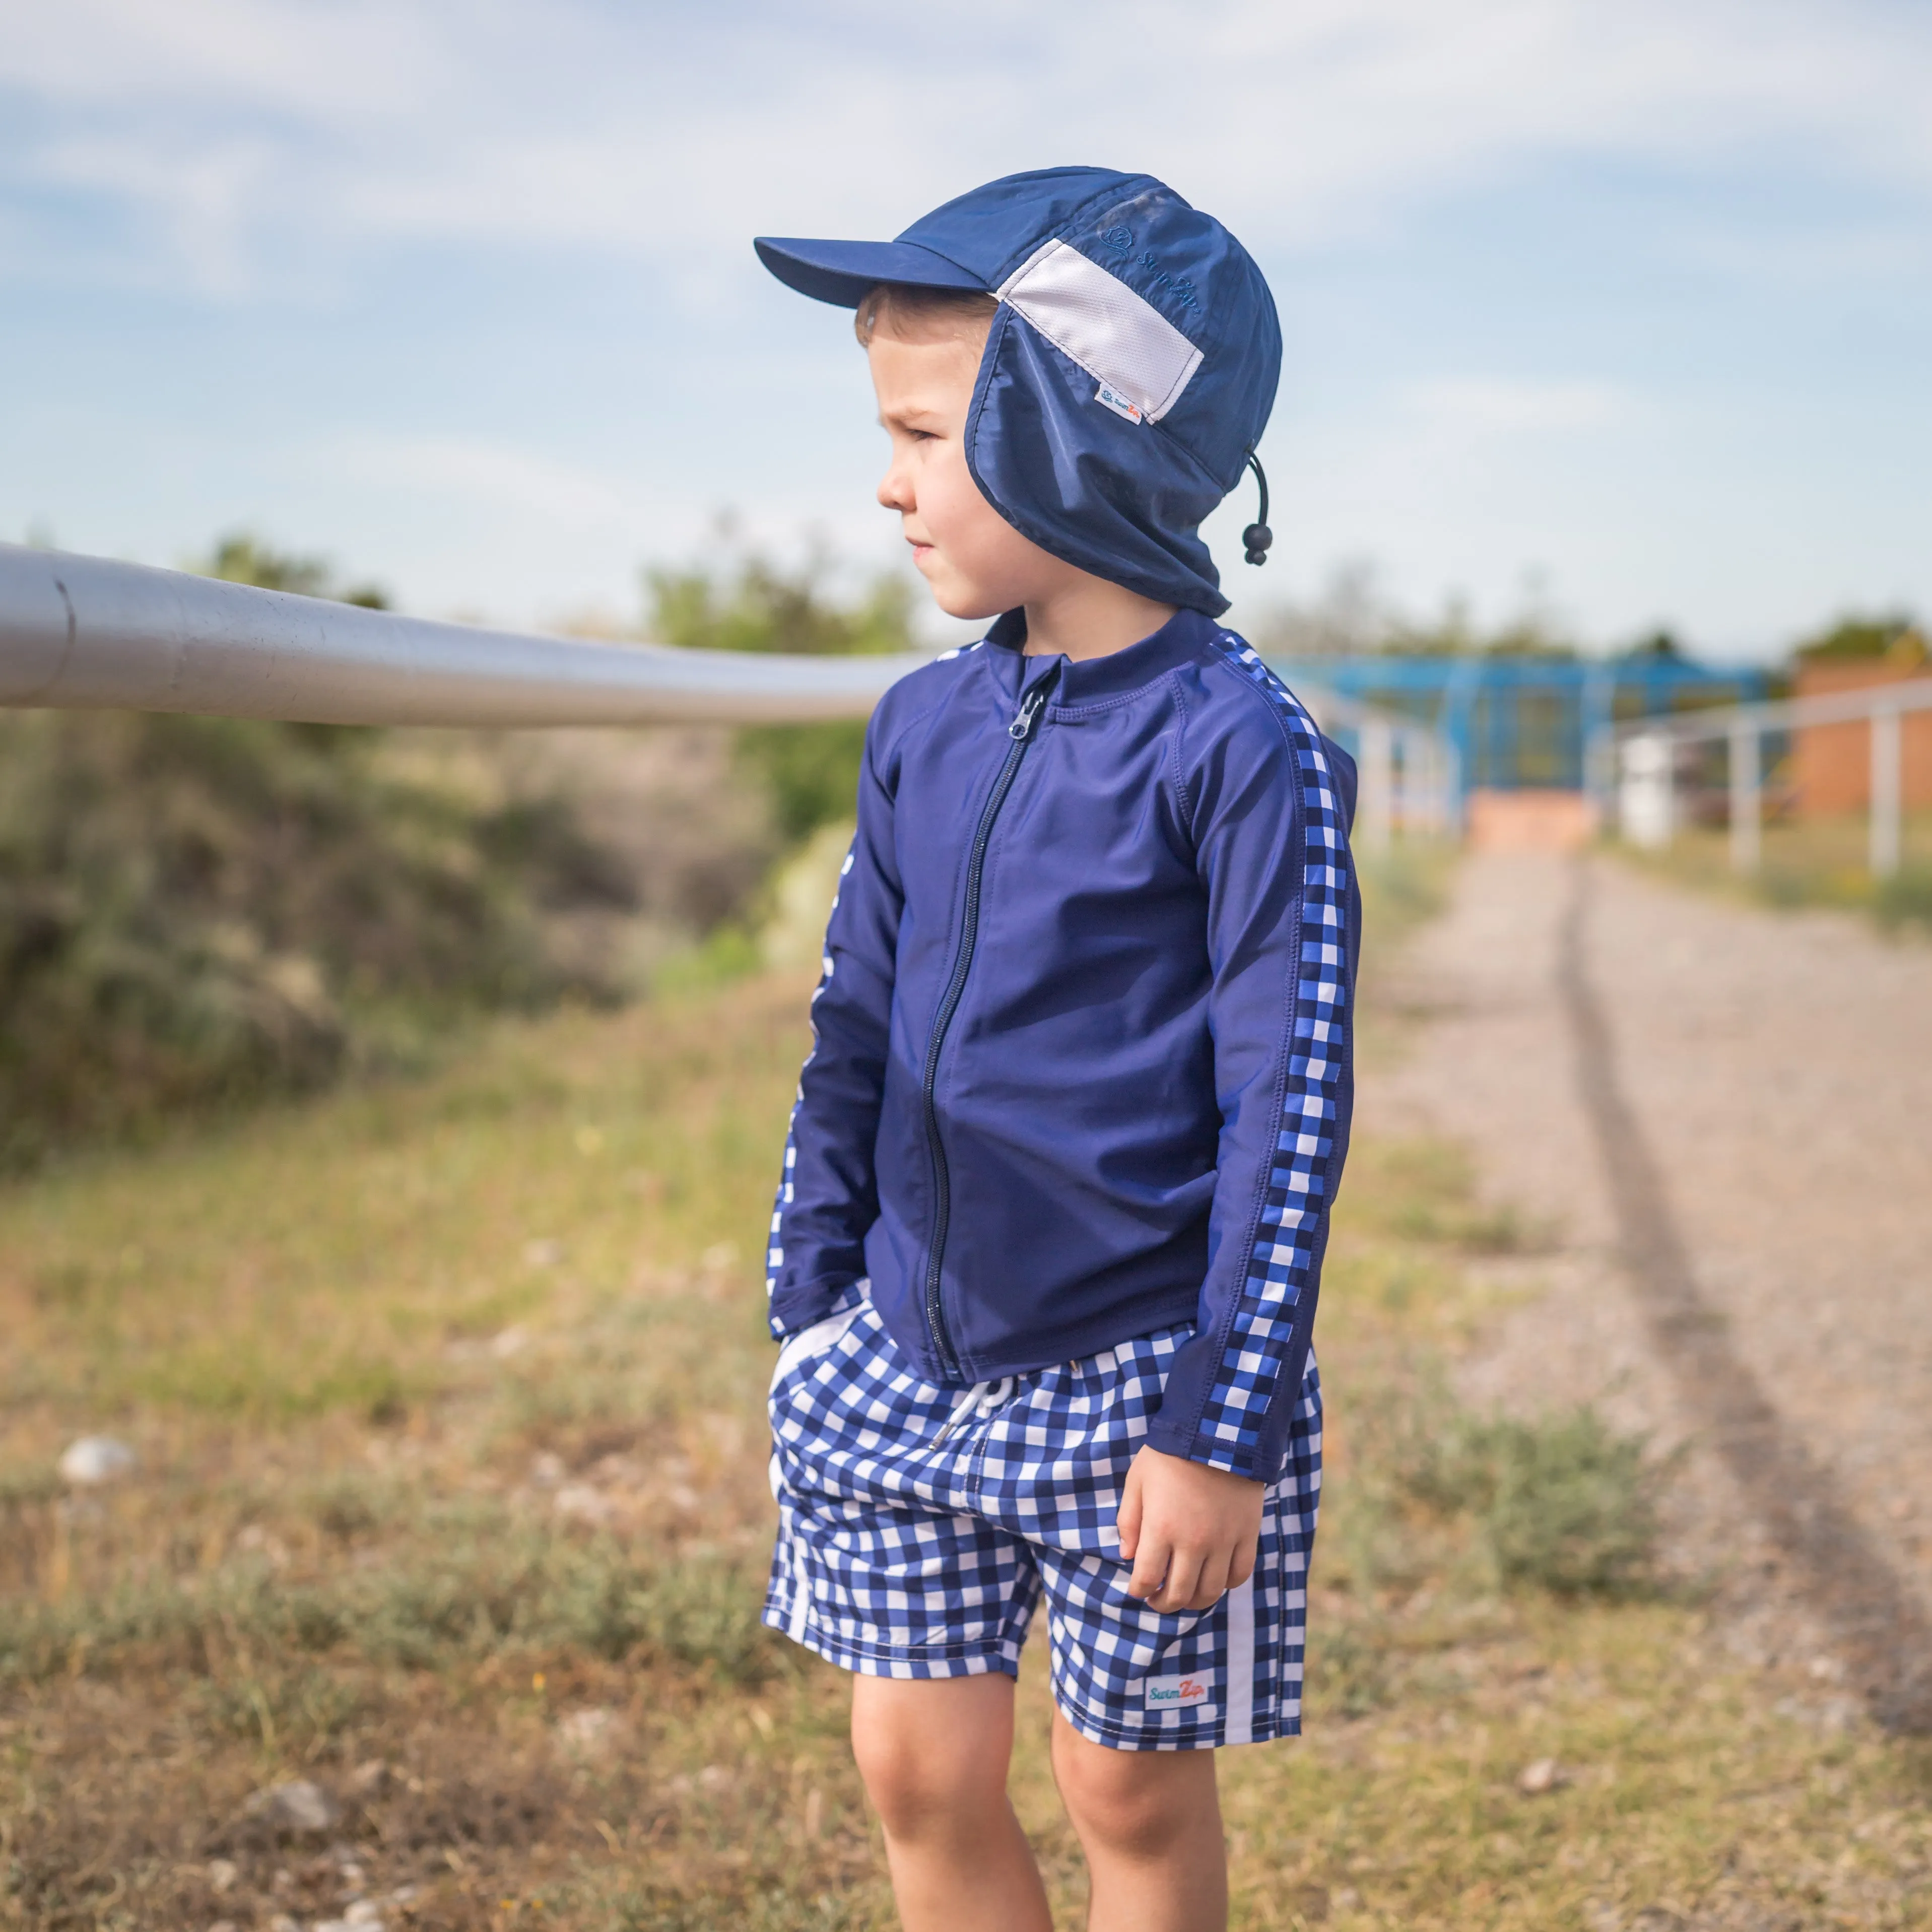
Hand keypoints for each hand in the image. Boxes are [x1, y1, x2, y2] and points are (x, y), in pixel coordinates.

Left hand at [1116, 1445, 1265, 1612]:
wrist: (1216, 1432)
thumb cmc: (1169, 1455)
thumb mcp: (1137, 1481)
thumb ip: (1128, 1521)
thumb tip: (1127, 1556)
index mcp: (1161, 1529)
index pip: (1146, 1579)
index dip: (1138, 1591)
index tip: (1137, 1589)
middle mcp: (1192, 1543)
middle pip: (1178, 1594)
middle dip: (1163, 1604)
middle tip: (1157, 1599)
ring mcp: (1222, 1541)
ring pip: (1209, 1592)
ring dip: (1193, 1601)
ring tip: (1184, 1595)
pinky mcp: (1246, 1535)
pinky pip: (1238, 1575)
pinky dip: (1225, 1584)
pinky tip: (1214, 1578)